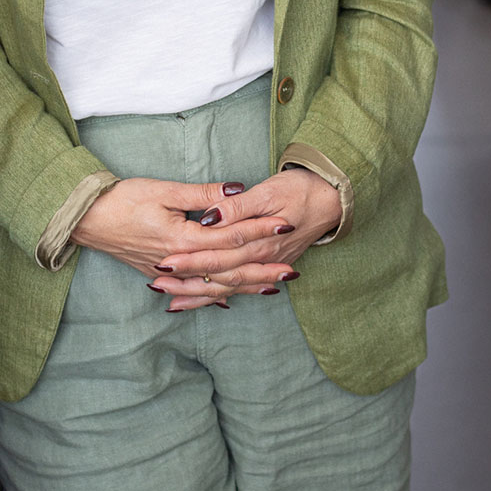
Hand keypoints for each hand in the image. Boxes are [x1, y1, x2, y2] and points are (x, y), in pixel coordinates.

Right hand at [70, 177, 290, 279]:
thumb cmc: (122, 199)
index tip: (285, 224)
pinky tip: (228, 300)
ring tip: (272, 287)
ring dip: (245, 286)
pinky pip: (194, 290)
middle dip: (262, 268)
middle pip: (229, 268)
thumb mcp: (164, 189)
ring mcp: (168, 273)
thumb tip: (237, 190)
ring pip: (214, 285)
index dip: (259, 230)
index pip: (231, 236)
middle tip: (293, 268)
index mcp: (182, 239)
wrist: (86, 218)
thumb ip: (202, 193)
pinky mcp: (159, 274)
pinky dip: (214, 295)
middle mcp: (179, 262)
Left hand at [150, 169, 340, 310]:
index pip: (215, 256)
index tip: (162, 263)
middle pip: (218, 277)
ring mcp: (267, 265)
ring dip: (201, 295)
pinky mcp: (270, 264)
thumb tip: (211, 217)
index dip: (188, 260)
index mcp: (257, 241)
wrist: (333, 198)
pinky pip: (243, 286)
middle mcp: (262, 260)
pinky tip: (209, 301)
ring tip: (172, 302)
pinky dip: (224, 295)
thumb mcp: (268, 191)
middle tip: (156, 285)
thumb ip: (237, 206)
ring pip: (228, 287)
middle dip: (187, 283)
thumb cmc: (300, 189)